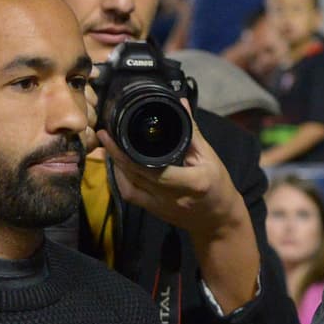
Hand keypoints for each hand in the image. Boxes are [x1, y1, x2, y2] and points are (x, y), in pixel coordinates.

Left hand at [100, 102, 258, 309]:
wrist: (217, 220)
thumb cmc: (218, 185)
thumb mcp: (210, 157)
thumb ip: (192, 132)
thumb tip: (181, 104)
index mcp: (192, 183)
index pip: (155, 169)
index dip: (130, 154)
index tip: (116, 135)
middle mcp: (172, 197)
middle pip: (137, 176)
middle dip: (116, 155)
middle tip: (105, 135)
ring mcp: (160, 207)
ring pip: (129, 187)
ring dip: (116, 166)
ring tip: (108, 147)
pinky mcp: (152, 211)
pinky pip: (130, 195)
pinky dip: (120, 179)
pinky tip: (117, 165)